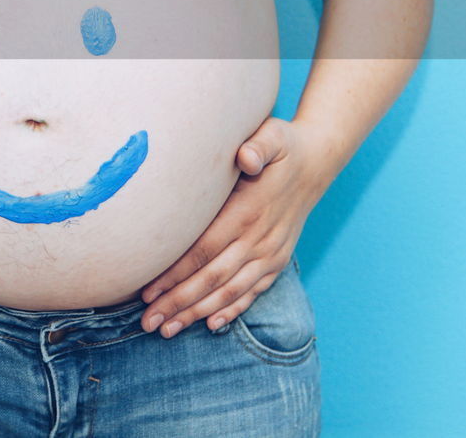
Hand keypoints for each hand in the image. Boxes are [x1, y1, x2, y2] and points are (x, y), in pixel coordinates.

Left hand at [138, 117, 332, 337]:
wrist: (317, 163)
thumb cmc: (283, 147)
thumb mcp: (273, 136)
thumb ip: (259, 146)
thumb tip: (246, 156)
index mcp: (248, 211)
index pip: (204, 250)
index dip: (175, 273)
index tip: (148, 290)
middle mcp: (260, 238)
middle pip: (212, 278)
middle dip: (178, 302)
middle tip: (148, 322)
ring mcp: (270, 253)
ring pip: (229, 291)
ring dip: (197, 313)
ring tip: (167, 329)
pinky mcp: (277, 260)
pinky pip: (252, 291)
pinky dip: (231, 309)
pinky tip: (210, 324)